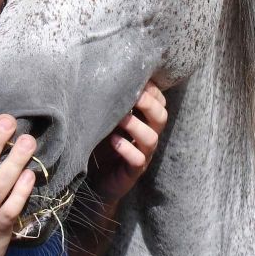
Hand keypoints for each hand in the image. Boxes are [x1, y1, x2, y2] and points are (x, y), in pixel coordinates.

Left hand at [87, 81, 167, 204]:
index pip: (159, 102)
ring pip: (151, 138)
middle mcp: (146, 136)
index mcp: (144, 121)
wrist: (93, 180)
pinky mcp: (132, 172)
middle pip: (161, 117)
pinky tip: (114, 141)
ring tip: (120, 118)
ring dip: (136, 125)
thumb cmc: (99, 144)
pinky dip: (127, 148)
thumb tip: (100, 75)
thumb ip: (109, 103)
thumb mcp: (105, 119)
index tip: (137, 78)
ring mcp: (142, 155)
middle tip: (133, 95)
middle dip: (149, 103)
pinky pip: (137, 160)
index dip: (152, 90)